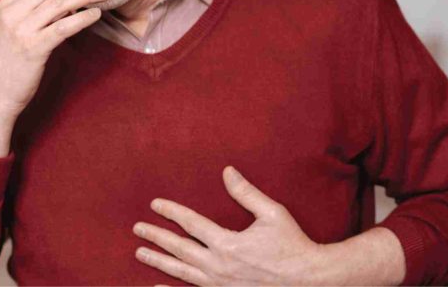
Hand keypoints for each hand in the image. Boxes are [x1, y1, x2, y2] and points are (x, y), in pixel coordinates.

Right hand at [0, 0, 109, 117]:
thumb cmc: (8, 61)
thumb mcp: (13, 28)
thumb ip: (31, 8)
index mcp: (6, 4)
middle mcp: (12, 13)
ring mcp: (22, 31)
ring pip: (59, 2)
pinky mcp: (33, 49)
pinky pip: (63, 27)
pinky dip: (82, 18)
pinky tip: (96, 15)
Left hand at [133, 167, 327, 285]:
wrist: (311, 281)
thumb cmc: (293, 245)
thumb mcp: (272, 213)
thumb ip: (246, 193)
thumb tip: (227, 171)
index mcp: (227, 244)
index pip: (190, 223)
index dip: (171, 212)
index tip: (155, 204)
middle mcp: (218, 266)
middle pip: (179, 248)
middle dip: (156, 237)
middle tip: (137, 229)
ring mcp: (220, 285)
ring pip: (181, 272)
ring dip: (159, 261)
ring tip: (140, 253)